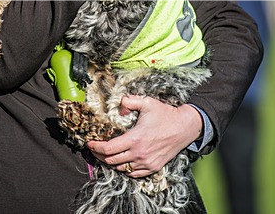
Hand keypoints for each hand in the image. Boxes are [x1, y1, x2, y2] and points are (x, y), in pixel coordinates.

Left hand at [86, 95, 202, 177]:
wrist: (185, 127)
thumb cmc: (166, 115)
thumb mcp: (147, 102)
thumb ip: (129, 101)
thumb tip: (118, 105)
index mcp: (134, 139)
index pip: (108, 149)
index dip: (95, 147)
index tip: (89, 143)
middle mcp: (138, 154)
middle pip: (111, 161)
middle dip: (99, 155)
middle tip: (95, 149)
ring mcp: (146, 163)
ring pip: (121, 169)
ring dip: (111, 162)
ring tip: (106, 155)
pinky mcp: (153, 167)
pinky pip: (133, 174)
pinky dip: (124, 169)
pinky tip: (121, 161)